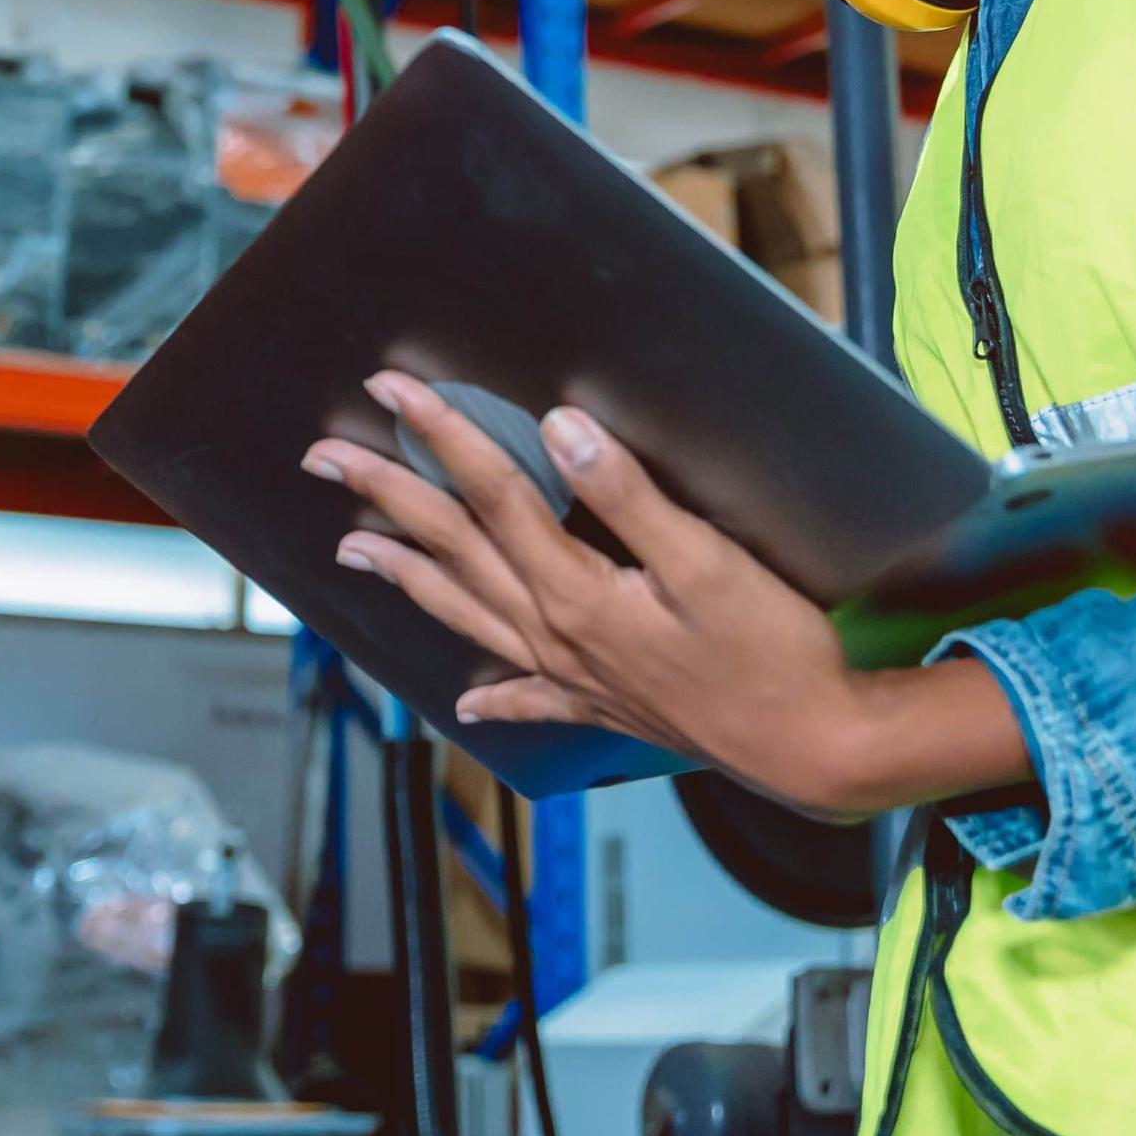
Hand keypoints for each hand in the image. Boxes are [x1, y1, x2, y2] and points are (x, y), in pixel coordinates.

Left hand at [304, 373, 1022, 818]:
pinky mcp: (602, 703)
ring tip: (353, 550)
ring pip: (467, 614)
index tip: (392, 389)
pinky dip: (494, 695)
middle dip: (386, 495)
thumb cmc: (769, 651)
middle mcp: (556, 632)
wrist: (810, 746)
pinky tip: (470, 702)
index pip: (490, 494)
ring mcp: (574, 673)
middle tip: (325, 456)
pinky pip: (527, 696)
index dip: (439, 435)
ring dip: (406, 578)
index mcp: (576, 589)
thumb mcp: (706, 562)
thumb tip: (561, 429)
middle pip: (453, 550)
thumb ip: (629, 495)